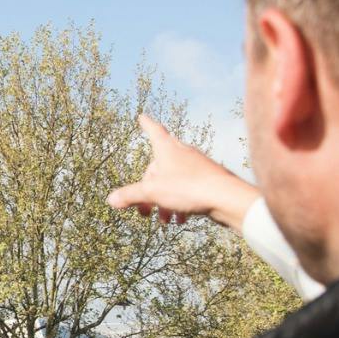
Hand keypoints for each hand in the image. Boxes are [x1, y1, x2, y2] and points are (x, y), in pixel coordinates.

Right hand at [107, 114, 258, 229]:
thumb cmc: (190, 188)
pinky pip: (188, 189)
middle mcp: (183, 153)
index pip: (154, 130)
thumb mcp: (153, 193)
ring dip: (164, 201)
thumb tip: (111, 200)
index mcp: (168, 149)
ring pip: (173, 181)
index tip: (141, 116)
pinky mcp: (208, 179)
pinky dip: (180, 203)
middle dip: (149, 189)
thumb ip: (131, 195)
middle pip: (159, 167)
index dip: (146, 124)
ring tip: (164, 221)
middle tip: (143, 210)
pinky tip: (180, 220)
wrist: (227, 198)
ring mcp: (197, 165)